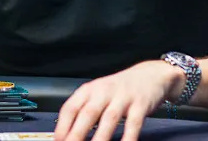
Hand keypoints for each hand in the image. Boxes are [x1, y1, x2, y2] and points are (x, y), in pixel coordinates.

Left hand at [54, 60, 184, 140]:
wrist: (149, 75)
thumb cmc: (119, 89)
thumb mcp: (97, 95)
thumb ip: (84, 112)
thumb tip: (68, 135)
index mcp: (89, 90)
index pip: (70, 107)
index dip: (62, 126)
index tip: (58, 140)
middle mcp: (104, 92)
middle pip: (87, 113)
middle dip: (77, 134)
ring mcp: (122, 97)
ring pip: (109, 119)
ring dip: (100, 138)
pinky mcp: (140, 104)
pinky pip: (133, 123)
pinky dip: (128, 137)